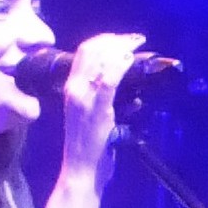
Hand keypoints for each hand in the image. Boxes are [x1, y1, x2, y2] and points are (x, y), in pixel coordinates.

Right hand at [59, 31, 146, 189]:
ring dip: (121, 48)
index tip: (122, 38)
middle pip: (92, 50)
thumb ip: (100, 96)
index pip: (83, 52)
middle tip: (135, 39)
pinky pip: (109, 80)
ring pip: (101, 60)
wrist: (81, 169)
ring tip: (136, 44)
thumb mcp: (91, 114)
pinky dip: (121, 66)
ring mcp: (83, 98)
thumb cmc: (89, 146)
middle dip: (115, 39)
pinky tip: (129, 60)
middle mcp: (73, 89)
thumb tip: (118, 79)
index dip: (104, 39)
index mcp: (70, 88)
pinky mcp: (97, 109)